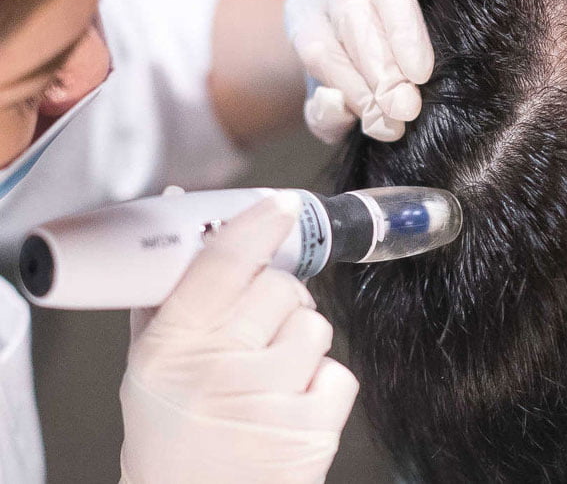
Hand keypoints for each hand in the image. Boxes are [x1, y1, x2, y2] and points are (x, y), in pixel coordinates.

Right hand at [119, 191, 357, 483]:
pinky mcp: (311, 431)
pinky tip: (292, 405)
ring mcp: (268, 401)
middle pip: (281, 287)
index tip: (279, 205)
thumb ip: (166, 290)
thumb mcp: (150, 367)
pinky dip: (323, 385)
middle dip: (278, 298)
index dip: (257, 224)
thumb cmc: (172, 436)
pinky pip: (340, 373)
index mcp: (172, 346)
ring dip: (301, 341)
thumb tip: (179, 209)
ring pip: (316, 325)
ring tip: (270, 375)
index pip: (222, 262)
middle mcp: (218, 369)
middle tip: (258, 328)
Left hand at [286, 0, 433, 143]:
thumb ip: (326, 115)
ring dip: (400, 26)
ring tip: (420, 72)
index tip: (385, 122)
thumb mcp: (332, 100)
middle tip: (405, 106)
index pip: (319, 47)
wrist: (364, 25)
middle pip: (348, 11)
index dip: (350, 84)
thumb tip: (337, 106)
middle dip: (377, 64)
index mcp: (306, 17)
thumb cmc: (352, 67)